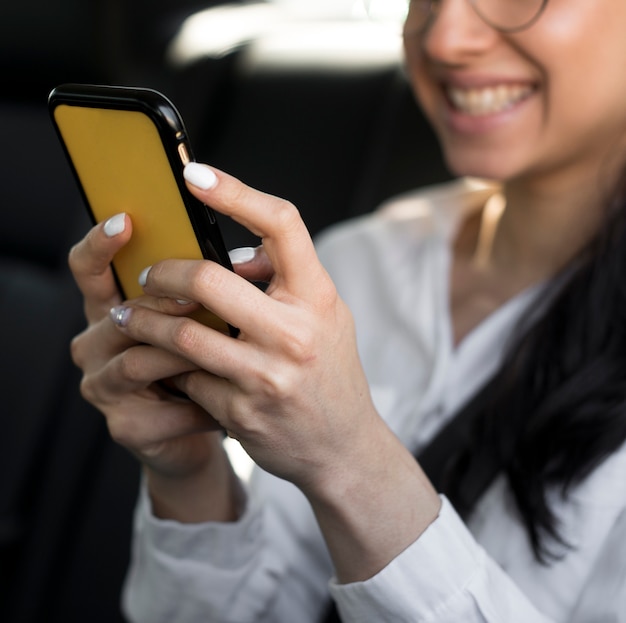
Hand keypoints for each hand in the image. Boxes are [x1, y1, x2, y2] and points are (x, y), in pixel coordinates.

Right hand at [68, 214, 239, 521]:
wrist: (204, 426)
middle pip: (121, 312)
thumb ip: (209, 288)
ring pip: (139, 360)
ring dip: (185, 355)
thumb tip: (243, 259)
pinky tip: (226, 406)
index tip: (126, 221)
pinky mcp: (126, 426)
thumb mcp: (204, 318)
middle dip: (164, 304)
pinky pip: (164, 410)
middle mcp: (98, 341)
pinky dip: (200, 404)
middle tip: (198, 299)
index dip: (100, 244)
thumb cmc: (207, 361)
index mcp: (116, 307)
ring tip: (227, 352)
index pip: (90, 269)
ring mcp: (104, 385)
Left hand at [109, 164, 379, 491]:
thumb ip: (286, 283)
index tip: (195, 176)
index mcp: (319, 298)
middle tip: (148, 274)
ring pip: (182, 334)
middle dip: (165, 271)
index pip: (282, 226)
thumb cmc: (331, 373)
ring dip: (144, 321)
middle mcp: (295, 333)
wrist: (343, 446)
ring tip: (127, 316)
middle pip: (209, 278)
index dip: (236, 193)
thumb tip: (236, 255)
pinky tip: (165, 367)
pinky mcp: (241, 411)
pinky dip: (171, 368)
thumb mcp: (326, 318)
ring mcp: (266, 375)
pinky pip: (187, 378)